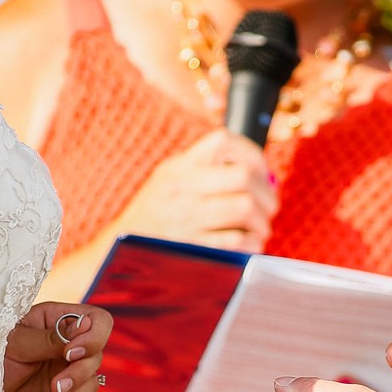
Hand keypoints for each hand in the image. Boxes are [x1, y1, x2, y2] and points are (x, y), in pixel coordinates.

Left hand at [4, 301, 111, 391]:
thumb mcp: (14, 343)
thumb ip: (48, 337)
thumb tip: (83, 326)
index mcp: (56, 322)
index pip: (97, 321)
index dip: (93, 336)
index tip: (69, 354)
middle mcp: (67, 347)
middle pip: (97, 356)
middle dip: (78, 374)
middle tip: (55, 386)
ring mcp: (69, 373)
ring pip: (93, 383)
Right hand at [115, 128, 277, 252]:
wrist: (121, 250)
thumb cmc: (155, 213)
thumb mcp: (170, 177)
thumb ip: (207, 168)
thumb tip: (260, 171)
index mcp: (180, 167)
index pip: (223, 141)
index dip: (252, 154)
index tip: (262, 170)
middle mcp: (183, 188)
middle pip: (243, 177)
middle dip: (266, 193)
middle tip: (269, 205)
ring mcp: (188, 218)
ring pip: (244, 207)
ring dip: (262, 220)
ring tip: (261, 227)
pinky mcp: (194, 247)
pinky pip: (237, 241)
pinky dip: (252, 243)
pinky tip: (250, 244)